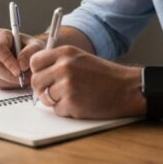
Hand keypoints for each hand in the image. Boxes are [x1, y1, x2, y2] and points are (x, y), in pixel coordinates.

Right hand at [0, 28, 44, 88]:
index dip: (7, 60)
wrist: (30, 57)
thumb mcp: (36, 46)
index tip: (19, 70)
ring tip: (23, 78)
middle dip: (8, 74)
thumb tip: (21, 65)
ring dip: (10, 80)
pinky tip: (18, 80)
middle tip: (22, 78)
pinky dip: (8, 84)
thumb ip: (30, 52)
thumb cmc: (31, 49)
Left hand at [30, 46, 144, 118]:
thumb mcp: (81, 58)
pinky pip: (57, 110)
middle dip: (43, 89)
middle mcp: (64, 66)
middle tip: (56, 92)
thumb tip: (38, 73)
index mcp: (66, 52)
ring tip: (72, 97)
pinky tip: (81, 104)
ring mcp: (67, 85)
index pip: (35, 61)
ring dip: (55, 101)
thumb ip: (59, 62)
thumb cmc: (105, 75)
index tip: (45, 77)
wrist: (127, 88)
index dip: (38, 71)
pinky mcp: (71, 103)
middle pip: (36, 81)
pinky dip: (66, 110)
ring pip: (45, 97)